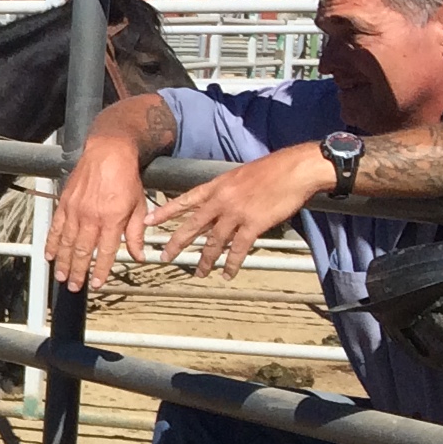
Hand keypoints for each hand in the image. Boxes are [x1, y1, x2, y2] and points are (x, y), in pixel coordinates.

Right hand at [46, 134, 155, 293]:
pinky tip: (49, 255)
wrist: (108, 153)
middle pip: (81, 251)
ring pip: (66, 242)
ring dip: (62, 262)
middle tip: (74, 286)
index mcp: (113, 219)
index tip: (97, 284)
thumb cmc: (125, 178)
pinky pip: (56, 227)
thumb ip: (137, 233)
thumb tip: (139, 255)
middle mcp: (92, 217)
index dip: (100, 270)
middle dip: (77, 272)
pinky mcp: (65, 204)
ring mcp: (75, 211)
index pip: (105, 252)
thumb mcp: (139, 206)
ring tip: (61, 276)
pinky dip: (51, 243)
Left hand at [139, 146, 329, 280]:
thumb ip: (225, 190)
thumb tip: (218, 204)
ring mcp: (236, 213)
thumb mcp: (239, 175)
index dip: (164, 212)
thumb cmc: (272, 169)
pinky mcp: (253, 224)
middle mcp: (221, 201)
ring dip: (205, 260)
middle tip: (165, 257)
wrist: (295, 170)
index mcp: (216, 186)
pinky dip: (231, 263)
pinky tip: (227, 274)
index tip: (147, 222)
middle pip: (192, 226)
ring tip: (198, 273)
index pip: (184, 201)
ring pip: (214, 242)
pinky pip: (238, 249)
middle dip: (176, 243)